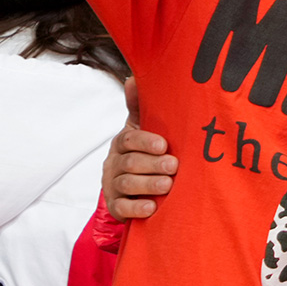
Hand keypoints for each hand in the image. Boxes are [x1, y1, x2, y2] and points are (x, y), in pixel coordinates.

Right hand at [101, 77, 177, 221]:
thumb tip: (132, 77)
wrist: (132, 186)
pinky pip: (122, 208)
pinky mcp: (116, 206)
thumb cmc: (144, 151)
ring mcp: (113, 185)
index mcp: (122, 142)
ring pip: (126, 184)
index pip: (129, 139)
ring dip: (147, 184)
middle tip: (173, 166)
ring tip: (167, 185)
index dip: (145, 142)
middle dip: (152, 164)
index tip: (164, 144)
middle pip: (129, 163)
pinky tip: (152, 207)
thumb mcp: (143, 128)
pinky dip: (136, 208)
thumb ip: (140, 107)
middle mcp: (114, 163)